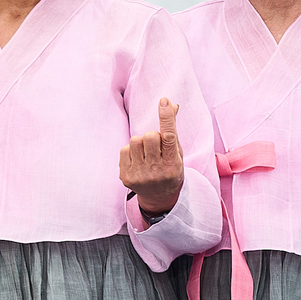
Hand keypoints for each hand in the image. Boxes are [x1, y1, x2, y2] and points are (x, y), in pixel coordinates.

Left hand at [119, 97, 184, 214]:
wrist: (159, 198)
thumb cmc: (170, 169)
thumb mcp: (176, 153)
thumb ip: (172, 130)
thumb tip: (172, 104)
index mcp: (173, 165)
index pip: (170, 137)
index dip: (167, 117)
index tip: (163, 101)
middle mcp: (156, 171)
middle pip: (149, 136)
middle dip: (152, 136)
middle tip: (156, 146)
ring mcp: (140, 175)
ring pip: (135, 140)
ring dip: (140, 142)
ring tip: (146, 154)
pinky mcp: (126, 177)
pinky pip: (124, 149)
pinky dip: (131, 151)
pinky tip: (137, 161)